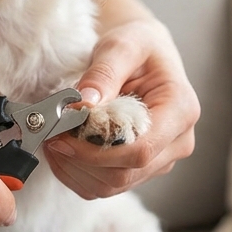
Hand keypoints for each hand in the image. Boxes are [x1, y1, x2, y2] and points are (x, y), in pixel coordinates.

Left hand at [46, 17, 199, 199]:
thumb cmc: (139, 46)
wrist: (146, 54)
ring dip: (76, 170)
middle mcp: (178, 141)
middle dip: (80, 161)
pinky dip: (78, 175)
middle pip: (125, 173)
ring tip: (54, 140)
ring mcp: (162, 159)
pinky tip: (64, 152)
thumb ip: (104, 73)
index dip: (96, 152)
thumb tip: (83, 104)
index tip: (61, 136)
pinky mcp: (144, 168)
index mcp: (181, 111)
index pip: (141, 150)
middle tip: (50, 136)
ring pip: (114, 184)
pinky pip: (107, 186)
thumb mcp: (122, 46)